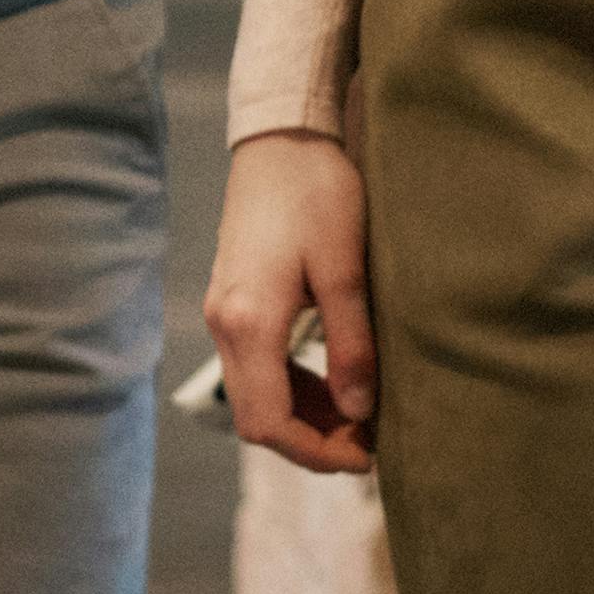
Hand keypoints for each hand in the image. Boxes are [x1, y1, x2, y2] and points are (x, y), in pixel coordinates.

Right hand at [204, 136, 378, 472]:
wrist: (281, 139)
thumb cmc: (318, 194)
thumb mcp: (346, 269)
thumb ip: (351, 345)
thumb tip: (359, 412)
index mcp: (248, 321)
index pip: (267, 421)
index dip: (316, 452)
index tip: (367, 455)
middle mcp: (224, 323)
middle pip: (256, 416)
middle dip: (311, 441)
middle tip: (370, 440)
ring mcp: (223, 312)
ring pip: (255, 395)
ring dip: (303, 416)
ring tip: (360, 415)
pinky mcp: (233, 301)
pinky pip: (255, 367)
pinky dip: (293, 388)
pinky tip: (333, 381)